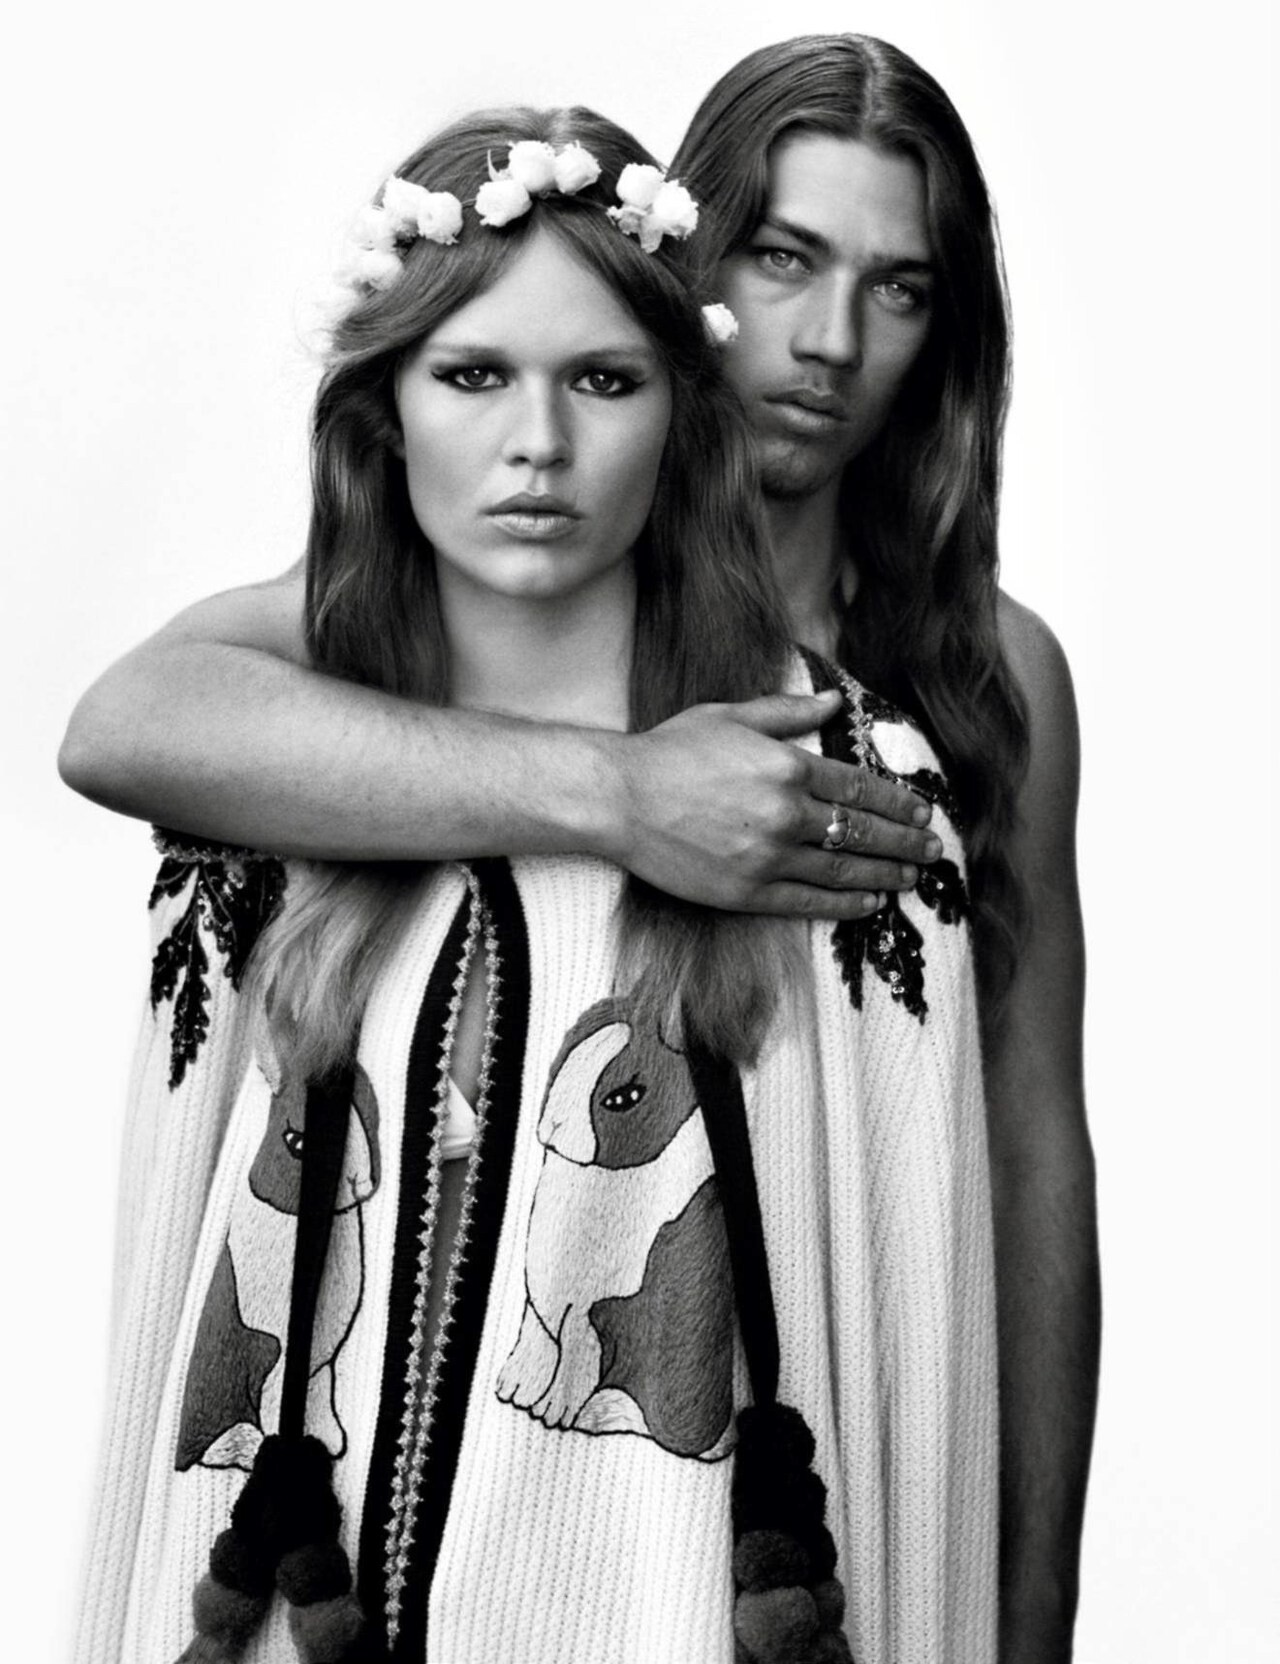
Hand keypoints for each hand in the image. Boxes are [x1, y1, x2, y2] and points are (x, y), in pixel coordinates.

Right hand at [611, 691, 941, 917]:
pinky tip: (869, 903)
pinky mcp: (747, 891)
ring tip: (912, 878)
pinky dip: (845, 904)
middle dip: (905, 841)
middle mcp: (786, 813)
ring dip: (886, 874)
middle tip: (933, 850)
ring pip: (844, 870)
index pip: (860, 788)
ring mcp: (768, 856)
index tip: (922, 810)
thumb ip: (788, 713)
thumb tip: (834, 703)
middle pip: (863, 832)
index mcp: (787, 766)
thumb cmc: (670, 751)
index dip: (897, 802)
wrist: (620, 798)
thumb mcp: (731, 716)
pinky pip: (809, 902)